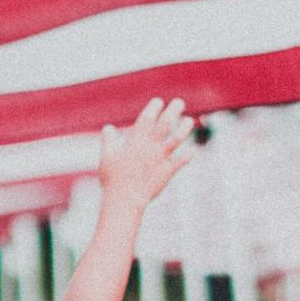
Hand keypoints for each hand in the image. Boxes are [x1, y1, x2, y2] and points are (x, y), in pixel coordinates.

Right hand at [98, 97, 195, 213]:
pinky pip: (180, 161)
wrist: (125, 199)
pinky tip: (193, 151)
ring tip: (189, 121)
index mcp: (135, 142)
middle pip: (165, 124)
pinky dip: (187, 156)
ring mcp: (160, 159)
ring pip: (176, 139)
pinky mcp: (167, 172)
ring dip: (184, 129)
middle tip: (179, 102)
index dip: (153, 108)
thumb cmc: (112, 179)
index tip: (159, 101)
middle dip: (173, 111)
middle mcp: (150, 147)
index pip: (146, 119)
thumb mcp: (106, 157)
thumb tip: (108, 127)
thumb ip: (108, 140)